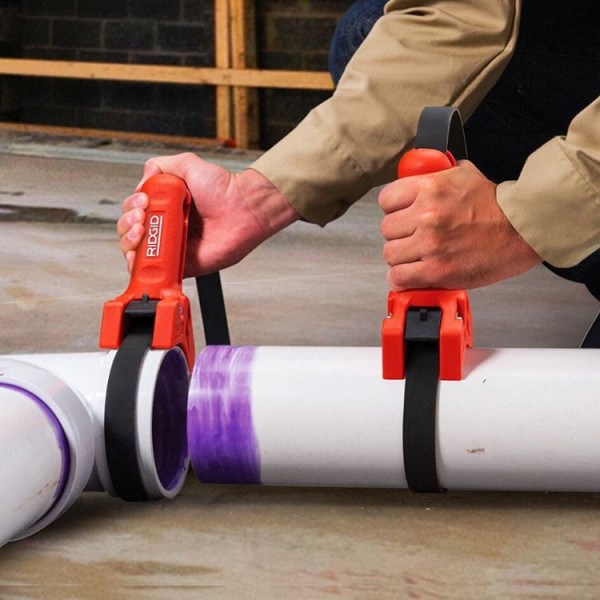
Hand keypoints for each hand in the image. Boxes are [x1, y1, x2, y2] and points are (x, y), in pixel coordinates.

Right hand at [117, 153, 297, 276]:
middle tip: (141, 217)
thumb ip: (161, 166)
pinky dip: (142, 267)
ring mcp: (173, 247)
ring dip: (130, 242)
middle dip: (127, 224)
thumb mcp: (187, 165)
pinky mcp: (182, 264)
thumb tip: (145, 175)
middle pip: (129, 233)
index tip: (142, 201)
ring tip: (141, 230)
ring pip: (137, 253)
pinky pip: (156, 270)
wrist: (243, 208)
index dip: (131, 208)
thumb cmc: (223, 190)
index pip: (133, 212)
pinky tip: (141, 255)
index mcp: (165, 207)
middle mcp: (166, 227)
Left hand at [379, 160, 540, 289]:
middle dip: (399, 234)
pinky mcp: (437, 270)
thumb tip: (421, 171)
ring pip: (391, 254)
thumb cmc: (497, 206)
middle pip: (387, 229)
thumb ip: (437, 174)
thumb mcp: (464, 174)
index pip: (386, 199)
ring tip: (417, 256)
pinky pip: (399, 277)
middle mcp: (426, 215)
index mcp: (429, 188)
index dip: (393, 209)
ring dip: (402, 257)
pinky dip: (403, 278)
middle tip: (414, 237)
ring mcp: (430, 244)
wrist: (523, 229)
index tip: (401, 215)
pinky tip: (414, 273)